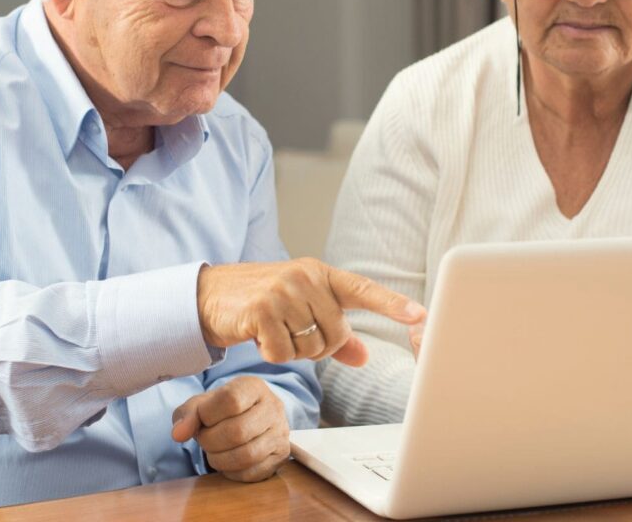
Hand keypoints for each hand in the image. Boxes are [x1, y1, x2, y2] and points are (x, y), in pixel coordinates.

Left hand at [171, 376, 289, 482]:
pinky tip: (227, 461)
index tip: (202, 419)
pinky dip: (232, 472)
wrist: (249, 418)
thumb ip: (187, 414)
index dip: (208, 414)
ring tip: (213, 451)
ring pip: (247, 455)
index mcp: (254, 387)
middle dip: (211, 440)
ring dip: (219, 459)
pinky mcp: (281, 456)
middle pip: (238, 431)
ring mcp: (280, 433)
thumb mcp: (202, 404)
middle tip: (204, 439)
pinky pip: (253, 472)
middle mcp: (273, 407)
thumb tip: (179, 434)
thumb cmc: (222, 410)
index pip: (231, 400)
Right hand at [197, 258, 426, 366]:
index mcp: (321, 274)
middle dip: (318, 346)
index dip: (392, 304)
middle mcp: (305, 278)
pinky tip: (259, 338)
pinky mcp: (262, 311)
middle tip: (293, 334)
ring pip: (311, 347)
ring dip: (294, 352)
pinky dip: (273, 354)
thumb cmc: (262, 302)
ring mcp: (283, 292)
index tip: (420, 316)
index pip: (363, 290)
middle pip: (336, 334)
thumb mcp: (301, 311)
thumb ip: (336, 334)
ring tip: (275, 332)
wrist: (211, 296)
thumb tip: (365, 356)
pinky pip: (285, 353)